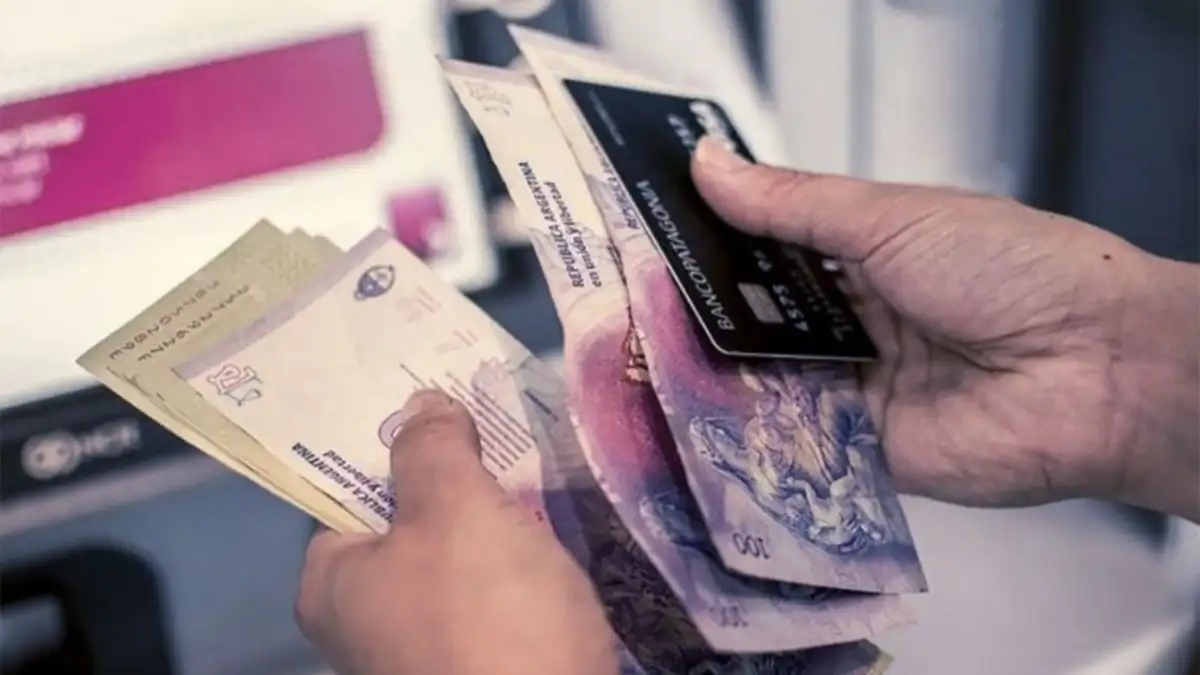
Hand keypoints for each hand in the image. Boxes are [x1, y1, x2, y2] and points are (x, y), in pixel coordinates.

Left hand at [295, 390, 619, 674]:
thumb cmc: (483, 615)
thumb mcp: (452, 510)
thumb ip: (431, 448)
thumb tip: (420, 404)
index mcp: (333, 585)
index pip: (346, 489)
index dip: (389, 439)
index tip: (431, 396)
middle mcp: (368, 620)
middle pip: (408, 518)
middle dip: (453, 471)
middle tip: (490, 417)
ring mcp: (427, 645)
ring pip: (459, 552)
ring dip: (494, 512)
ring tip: (530, 457)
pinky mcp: (486, 658)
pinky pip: (497, 588)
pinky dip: (520, 556)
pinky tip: (551, 527)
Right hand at [691, 138, 1198, 519]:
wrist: (1095, 370)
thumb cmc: (1010, 270)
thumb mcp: (892, 218)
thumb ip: (792, 205)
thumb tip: (709, 163)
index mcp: (866, 254)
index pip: (769, 250)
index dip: (712, 245)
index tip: (648, 238)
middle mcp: (854, 322)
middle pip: (758, 318)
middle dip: (703, 312)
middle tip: (632, 301)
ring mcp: (855, 388)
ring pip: (765, 379)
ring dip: (716, 369)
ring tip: (646, 352)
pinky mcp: (859, 451)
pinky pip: (790, 439)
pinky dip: (748, 430)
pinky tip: (693, 415)